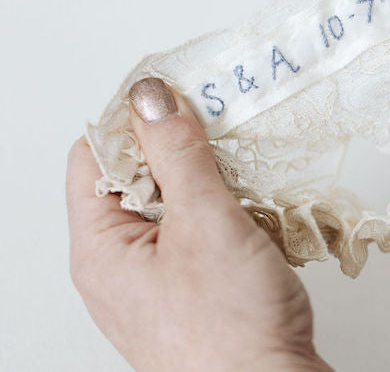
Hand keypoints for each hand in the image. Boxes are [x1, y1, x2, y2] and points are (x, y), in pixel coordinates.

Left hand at [66, 78, 331, 371]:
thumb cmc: (231, 331)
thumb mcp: (206, 224)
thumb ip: (179, 155)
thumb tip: (151, 98)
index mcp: (101, 249)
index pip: (94, 157)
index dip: (132, 120)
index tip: (176, 96)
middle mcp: (120, 266)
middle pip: (136, 179)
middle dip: (181, 152)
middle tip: (220, 132)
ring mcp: (157, 280)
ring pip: (174, 206)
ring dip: (211, 184)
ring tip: (244, 178)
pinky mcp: (192, 290)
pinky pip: (199, 233)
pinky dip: (226, 214)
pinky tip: (255, 215)